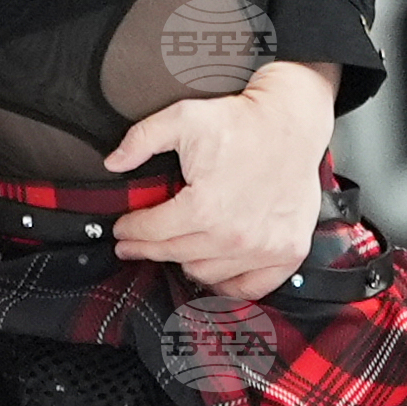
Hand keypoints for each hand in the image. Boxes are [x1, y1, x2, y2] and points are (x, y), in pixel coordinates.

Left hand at [103, 61, 339, 297]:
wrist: (292, 121)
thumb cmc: (243, 120)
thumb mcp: (183, 118)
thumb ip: (141, 139)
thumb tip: (114, 162)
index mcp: (205, 208)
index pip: (152, 232)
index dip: (130, 230)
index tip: (122, 229)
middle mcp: (234, 236)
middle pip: (174, 255)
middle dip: (147, 248)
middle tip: (134, 245)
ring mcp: (263, 248)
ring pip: (207, 273)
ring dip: (185, 263)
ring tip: (173, 251)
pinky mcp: (288, 251)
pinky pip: (250, 287)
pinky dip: (229, 285)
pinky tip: (214, 273)